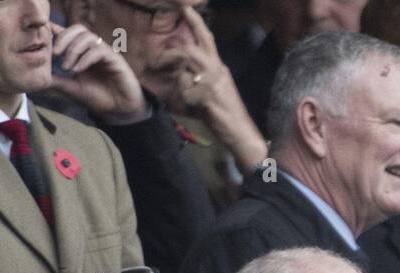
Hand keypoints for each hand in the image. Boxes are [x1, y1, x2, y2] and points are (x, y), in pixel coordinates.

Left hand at [48, 22, 145, 119]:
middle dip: (63, 38)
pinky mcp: (115, 59)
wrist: (119, 111)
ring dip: (73, 49)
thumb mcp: (72, 88)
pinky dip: (85, 58)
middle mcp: (94, 48)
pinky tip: (78, 70)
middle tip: (54, 54)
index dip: (55, 33)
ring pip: (87, 37)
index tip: (45, 45)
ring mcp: (105, 52)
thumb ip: (57, 80)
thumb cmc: (98, 98)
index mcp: (83, 51)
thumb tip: (37, 76)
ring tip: (67, 67)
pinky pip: (98, 50)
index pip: (68, 33)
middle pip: (78, 28)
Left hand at [151, 7, 266, 167]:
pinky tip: (194, 109)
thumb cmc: (226, 113)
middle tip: (157, 61)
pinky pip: (186, 93)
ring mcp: (213, 83)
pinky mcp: (208, 96)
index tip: (184, 8)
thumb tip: (180, 71)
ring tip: (184, 97)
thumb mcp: (213, 89)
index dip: (195, 22)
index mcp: (219, 67)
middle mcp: (217, 70)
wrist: (242, 132)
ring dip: (179, 84)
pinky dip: (184, 102)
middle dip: (171, 55)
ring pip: (185, 72)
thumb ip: (199, 76)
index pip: (207, 38)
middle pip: (190, 51)